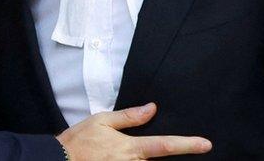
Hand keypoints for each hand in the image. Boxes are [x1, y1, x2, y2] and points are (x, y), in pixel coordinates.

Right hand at [56, 103, 210, 159]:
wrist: (58, 160)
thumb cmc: (78, 141)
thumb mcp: (101, 120)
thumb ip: (129, 117)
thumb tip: (151, 108)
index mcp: (129, 148)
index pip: (164, 145)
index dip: (187, 144)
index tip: (206, 144)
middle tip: (198, 152)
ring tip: (169, 158)